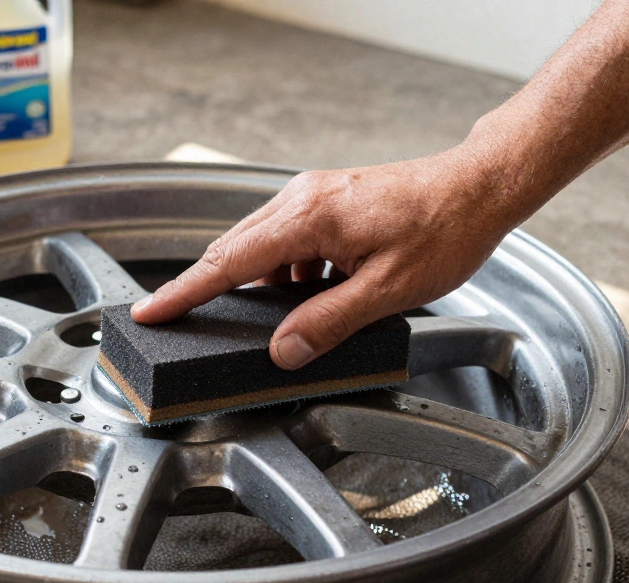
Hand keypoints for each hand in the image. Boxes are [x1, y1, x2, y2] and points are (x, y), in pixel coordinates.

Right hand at [130, 147, 515, 368]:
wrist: (478, 187)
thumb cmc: (444, 231)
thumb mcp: (387, 291)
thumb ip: (328, 323)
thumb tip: (283, 351)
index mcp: (309, 217)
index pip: (228, 261)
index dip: (184, 292)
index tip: (150, 311)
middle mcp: (302, 197)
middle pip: (235, 249)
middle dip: (211, 289)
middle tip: (186, 323)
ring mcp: (314, 194)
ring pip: (261, 245)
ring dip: (261, 284)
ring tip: (286, 318)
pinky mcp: (327, 198)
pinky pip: (287, 239)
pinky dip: (286, 270)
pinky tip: (315, 292)